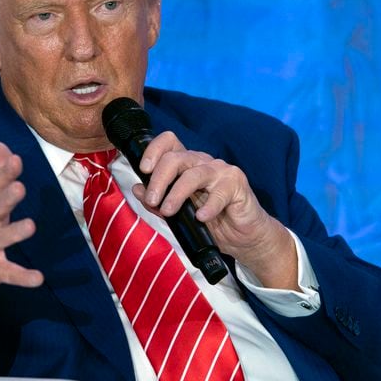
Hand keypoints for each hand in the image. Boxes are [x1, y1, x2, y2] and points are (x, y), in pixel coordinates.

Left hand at [130, 131, 297, 289]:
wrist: (243, 238)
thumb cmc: (211, 222)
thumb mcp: (178, 214)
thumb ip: (157, 202)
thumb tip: (136, 188)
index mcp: (187, 164)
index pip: (169, 143)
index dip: (154, 150)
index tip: (143, 170)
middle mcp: (203, 163)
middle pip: (176, 158)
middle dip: (159, 179)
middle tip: (153, 200)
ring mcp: (221, 171)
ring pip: (194, 174)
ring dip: (177, 193)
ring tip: (168, 211)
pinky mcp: (237, 184)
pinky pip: (219, 193)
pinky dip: (208, 206)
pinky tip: (201, 217)